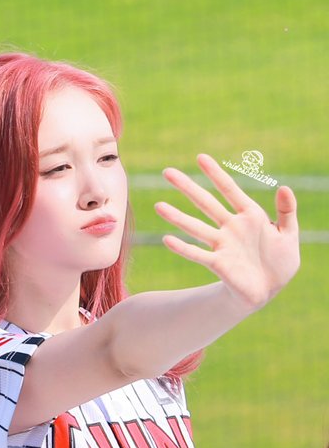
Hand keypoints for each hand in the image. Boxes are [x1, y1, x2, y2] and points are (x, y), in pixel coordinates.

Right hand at [154, 154, 299, 310]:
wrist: (270, 289)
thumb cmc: (280, 262)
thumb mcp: (289, 234)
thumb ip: (287, 211)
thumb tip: (284, 187)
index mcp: (249, 216)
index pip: (229, 190)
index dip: (216, 174)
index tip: (200, 157)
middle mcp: (231, 227)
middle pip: (206, 203)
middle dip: (187, 187)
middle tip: (167, 172)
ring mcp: (222, 245)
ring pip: (196, 227)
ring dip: (177, 217)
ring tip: (158, 206)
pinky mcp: (218, 264)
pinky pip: (198, 254)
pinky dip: (183, 248)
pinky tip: (167, 239)